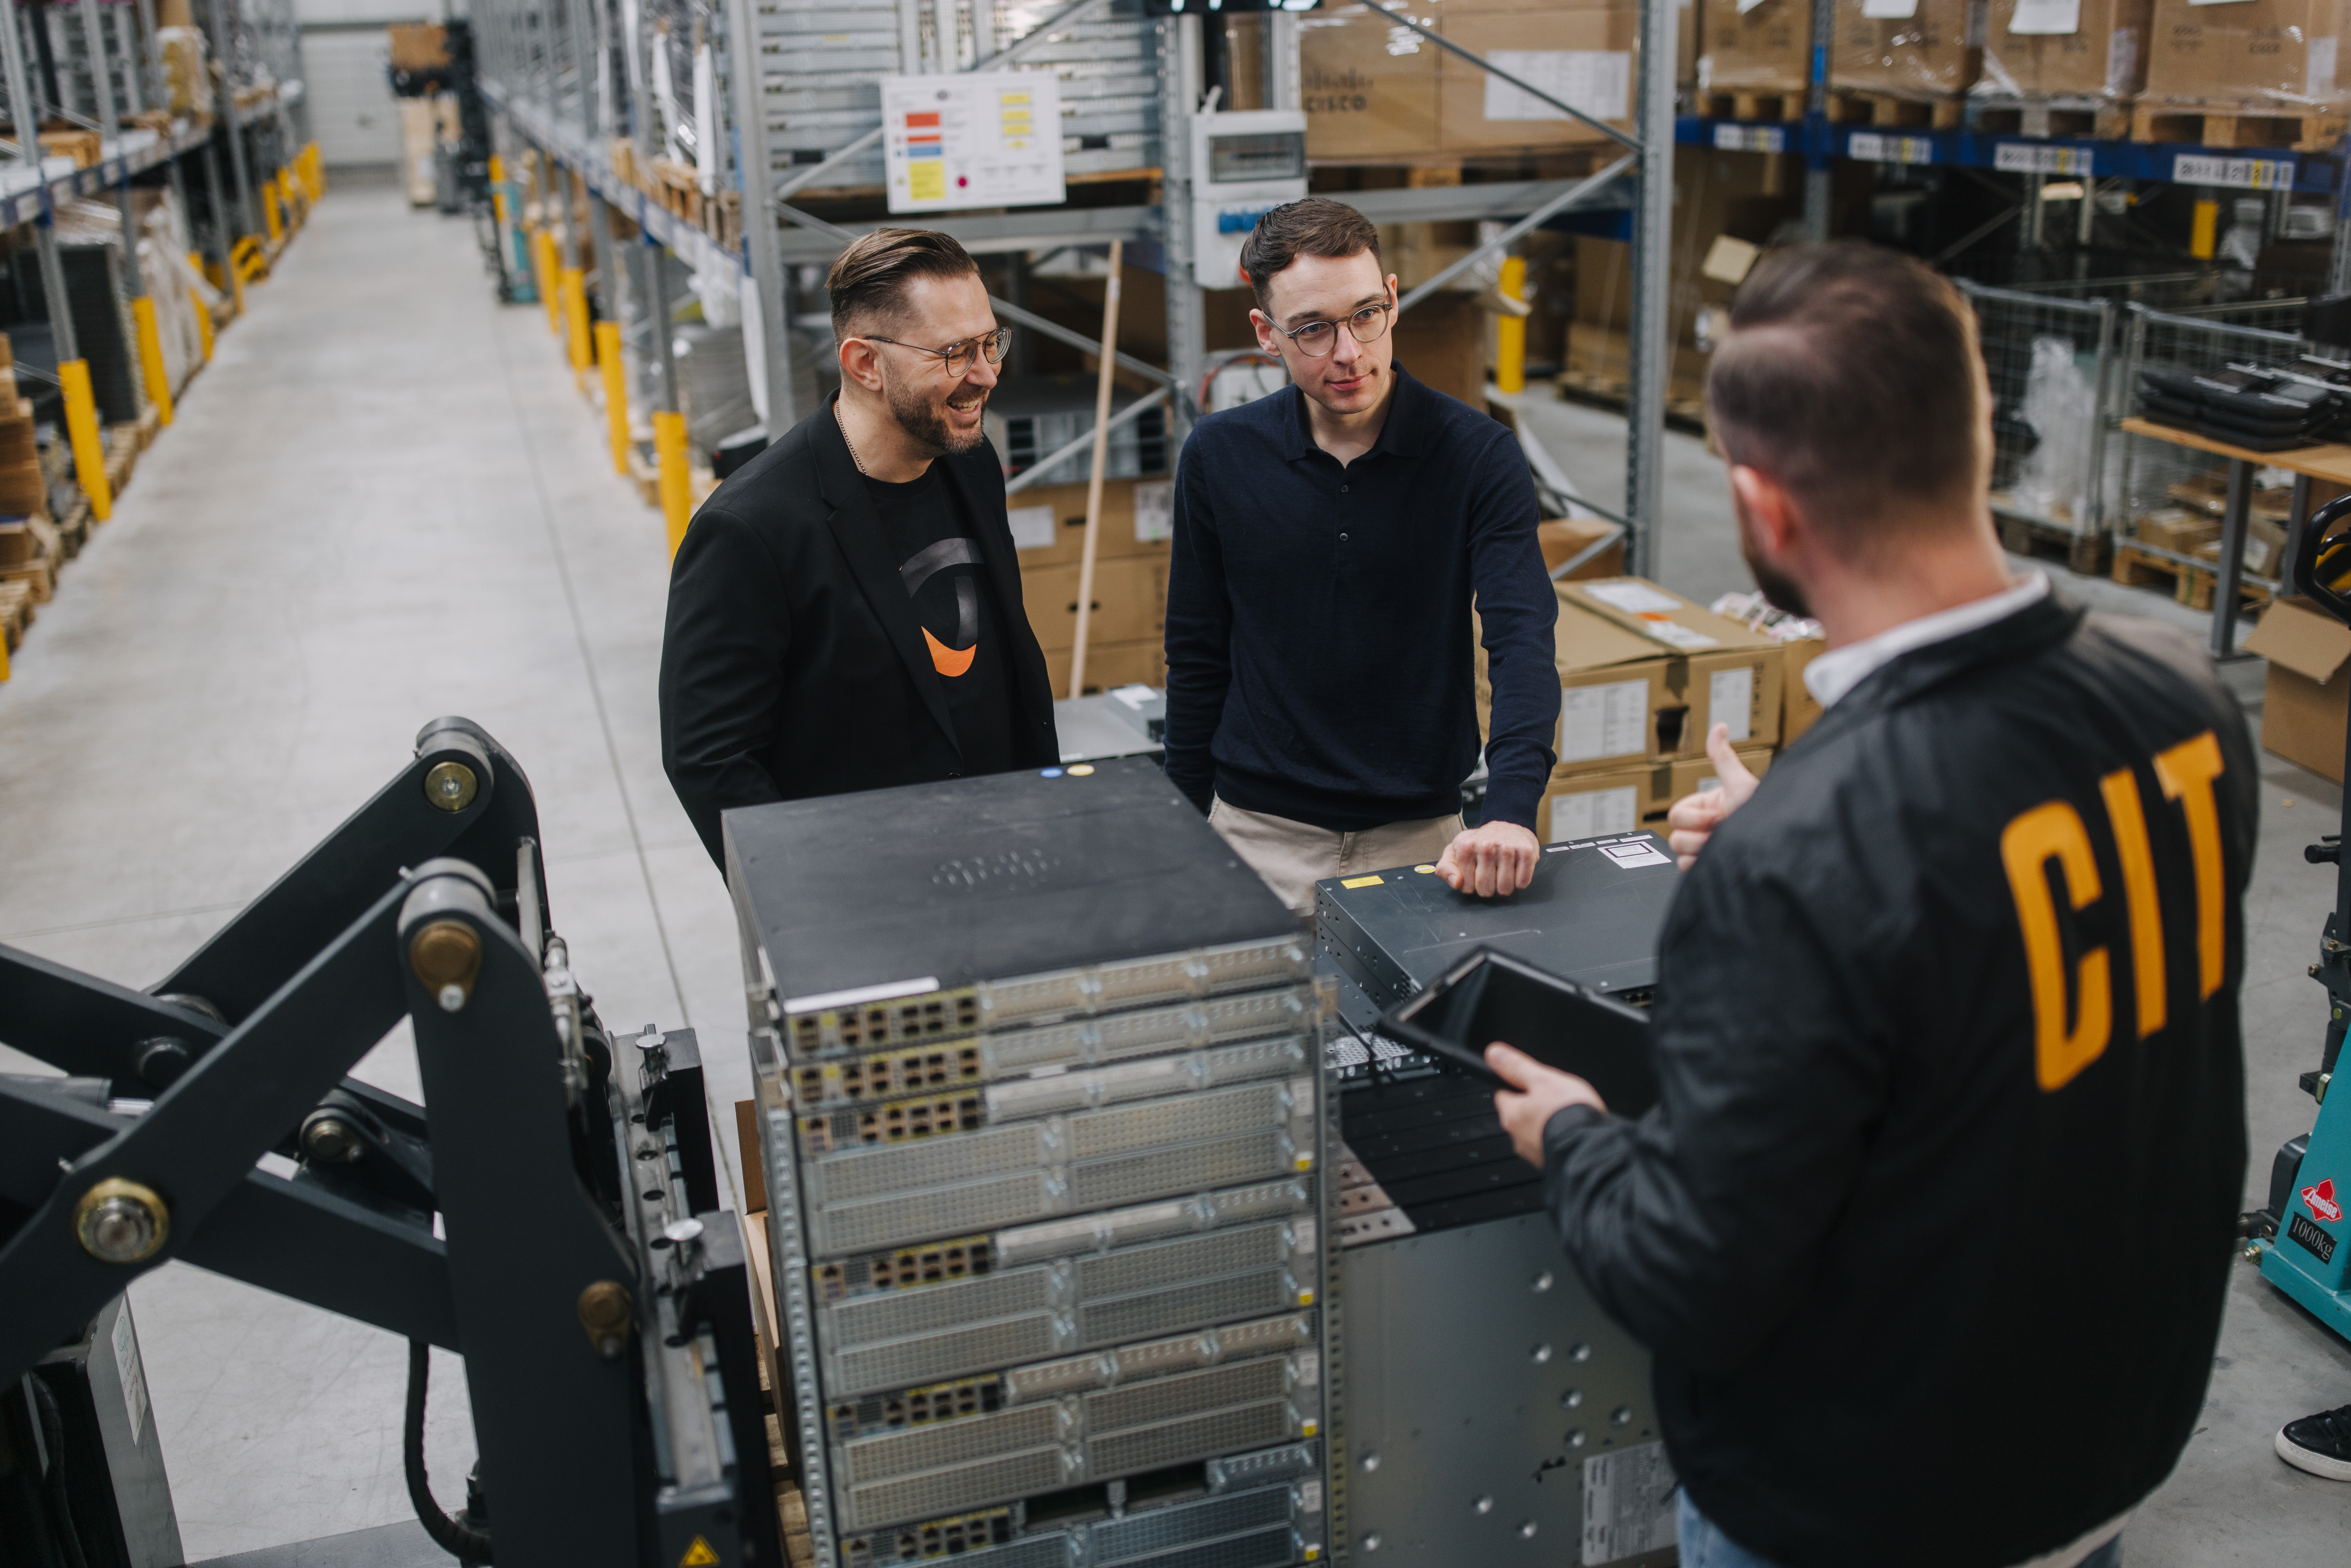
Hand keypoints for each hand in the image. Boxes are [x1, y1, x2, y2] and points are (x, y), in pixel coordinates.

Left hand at [1436, 819, 1539, 897]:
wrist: (1507, 824)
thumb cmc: (1479, 843)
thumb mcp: (1455, 852)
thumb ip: (1445, 869)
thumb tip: (1456, 882)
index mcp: (1466, 846)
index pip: (1466, 887)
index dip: (1471, 886)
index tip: (1475, 874)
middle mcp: (1486, 845)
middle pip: (1486, 890)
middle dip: (1488, 888)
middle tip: (1490, 874)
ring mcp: (1507, 848)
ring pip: (1505, 889)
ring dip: (1504, 886)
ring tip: (1502, 871)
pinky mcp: (1526, 851)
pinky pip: (1523, 882)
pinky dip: (1520, 881)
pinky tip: (1515, 869)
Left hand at [1487, 1043, 1607, 1167]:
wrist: (1593, 1149)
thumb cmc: (1568, 1115)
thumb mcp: (1543, 1080)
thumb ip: (1517, 1067)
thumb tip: (1493, 1053)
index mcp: (1512, 1114)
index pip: (1503, 1094)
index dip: (1517, 1085)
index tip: (1529, 1082)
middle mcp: (1517, 1137)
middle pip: (1519, 1115)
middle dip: (1533, 1106)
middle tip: (1554, 1098)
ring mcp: (1534, 1153)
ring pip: (1535, 1132)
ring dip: (1547, 1124)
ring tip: (1567, 1115)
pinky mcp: (1552, 1162)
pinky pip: (1551, 1145)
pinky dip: (1559, 1138)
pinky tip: (1573, 1132)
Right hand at [1664, 723, 1759, 870]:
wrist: (1777, 845)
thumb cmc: (1762, 814)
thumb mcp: (1741, 784)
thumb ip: (1723, 758)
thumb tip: (1720, 726)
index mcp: (1707, 808)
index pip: (1676, 815)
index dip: (1694, 818)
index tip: (1718, 816)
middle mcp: (1704, 829)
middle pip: (1674, 835)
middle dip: (1698, 836)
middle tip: (1722, 833)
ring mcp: (1704, 850)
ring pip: (1679, 853)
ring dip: (1701, 851)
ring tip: (1725, 847)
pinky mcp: (1707, 868)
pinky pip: (1686, 869)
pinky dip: (1700, 865)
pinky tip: (1720, 859)